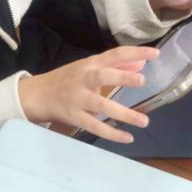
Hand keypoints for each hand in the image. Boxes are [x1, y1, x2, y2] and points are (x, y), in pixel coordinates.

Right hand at [20, 47, 156, 143]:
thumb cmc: (67, 79)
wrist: (36, 94)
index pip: (114, 54)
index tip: (155, 54)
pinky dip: (111, 133)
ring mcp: (78, 98)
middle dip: (122, 77)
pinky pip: (94, 127)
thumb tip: (142, 64)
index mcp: (90, 64)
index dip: (134, 53)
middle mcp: (84, 79)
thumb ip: (116, 66)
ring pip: (101, 106)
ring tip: (144, 121)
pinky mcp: (74, 116)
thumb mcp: (89, 68)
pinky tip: (127, 137)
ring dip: (123, 114)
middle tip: (142, 80)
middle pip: (103, 76)